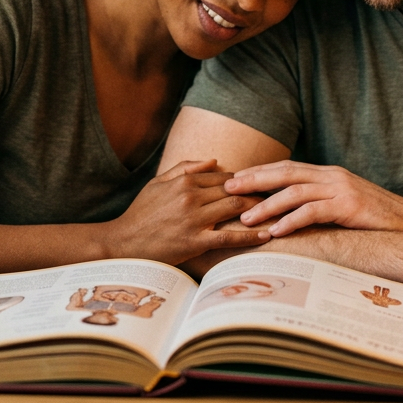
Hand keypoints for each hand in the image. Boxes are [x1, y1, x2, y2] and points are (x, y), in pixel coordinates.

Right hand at [103, 160, 267, 263]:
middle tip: (278, 196)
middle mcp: (191, 196)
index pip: (224, 176)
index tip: (262, 184)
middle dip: (258, 192)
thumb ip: (185, 167)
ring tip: (278, 212)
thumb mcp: (158, 183)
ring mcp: (194, 219)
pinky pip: (230, 237)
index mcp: (184, 180)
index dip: (246, 180)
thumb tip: (214, 160)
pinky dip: (251, 235)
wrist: (123, 242)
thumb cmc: (141, 213)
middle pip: (235, 190)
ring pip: (236, 209)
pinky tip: (267, 235)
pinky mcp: (196, 241)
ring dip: (259, 209)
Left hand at [226, 161, 402, 236]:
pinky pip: (313, 212)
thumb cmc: (373, 218)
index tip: (234, 178)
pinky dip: (292, 221)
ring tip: (246, 218)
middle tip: (228, 189)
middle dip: (254, 180)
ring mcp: (341, 190)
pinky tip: (276, 232)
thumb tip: (287, 211)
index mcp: (327, 173)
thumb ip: (318, 201)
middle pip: (285, 173)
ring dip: (267, 205)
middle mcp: (331, 176)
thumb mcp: (342, 203)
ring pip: (294, 193)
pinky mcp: (349, 207)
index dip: (260, 172)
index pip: (287, 167)